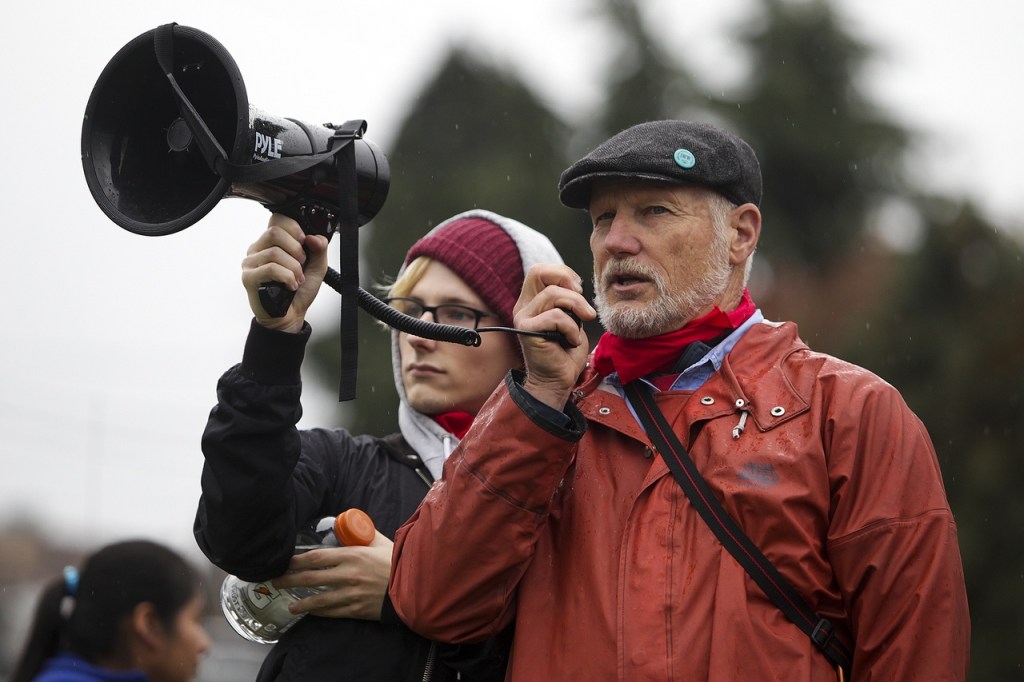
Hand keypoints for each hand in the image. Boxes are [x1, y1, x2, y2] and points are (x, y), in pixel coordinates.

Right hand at [240, 213, 328, 332]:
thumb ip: (319, 249)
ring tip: (298, 279)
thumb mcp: (316, 267)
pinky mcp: (249, 278)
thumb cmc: (299, 291)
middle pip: (274, 232)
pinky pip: (270, 268)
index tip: (305, 241)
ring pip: (274, 252)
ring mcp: (250, 263)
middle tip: (302, 263)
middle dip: (295, 248)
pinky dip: (287, 276)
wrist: (290, 316)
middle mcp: (257, 250)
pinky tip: (291, 285)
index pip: (276, 220)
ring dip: (293, 267)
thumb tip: (314, 237)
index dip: (294, 228)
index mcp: (271, 243)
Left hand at [271, 531, 392, 620]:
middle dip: (290, 580)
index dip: (297, 560)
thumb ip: (363, 536)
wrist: (414, 586)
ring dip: (301, 602)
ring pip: (318, 600)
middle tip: (276, 581)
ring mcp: (351, 594)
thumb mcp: (380, 543)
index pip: (316, 557)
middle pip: (311, 578)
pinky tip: (311, 612)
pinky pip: (332, 612)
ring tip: (290, 605)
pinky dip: (319, 612)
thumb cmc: (398, 562)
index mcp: (352, 555)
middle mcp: (348, 575)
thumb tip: (349, 529)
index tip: (285, 561)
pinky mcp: (356, 609)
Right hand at [513, 263, 595, 408]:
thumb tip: (574, 284)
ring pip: (553, 294)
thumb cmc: (566, 352)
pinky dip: (572, 328)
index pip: (540, 270)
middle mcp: (524, 307)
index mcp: (532, 301)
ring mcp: (523, 318)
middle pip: (538, 272)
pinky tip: (572, 341)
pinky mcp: (526, 330)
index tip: (579, 290)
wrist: (558, 381)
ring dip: (577, 307)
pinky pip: (556, 317)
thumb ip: (567, 300)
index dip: (563, 273)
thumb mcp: (571, 318)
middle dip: (566, 279)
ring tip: (583, 323)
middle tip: (581, 297)